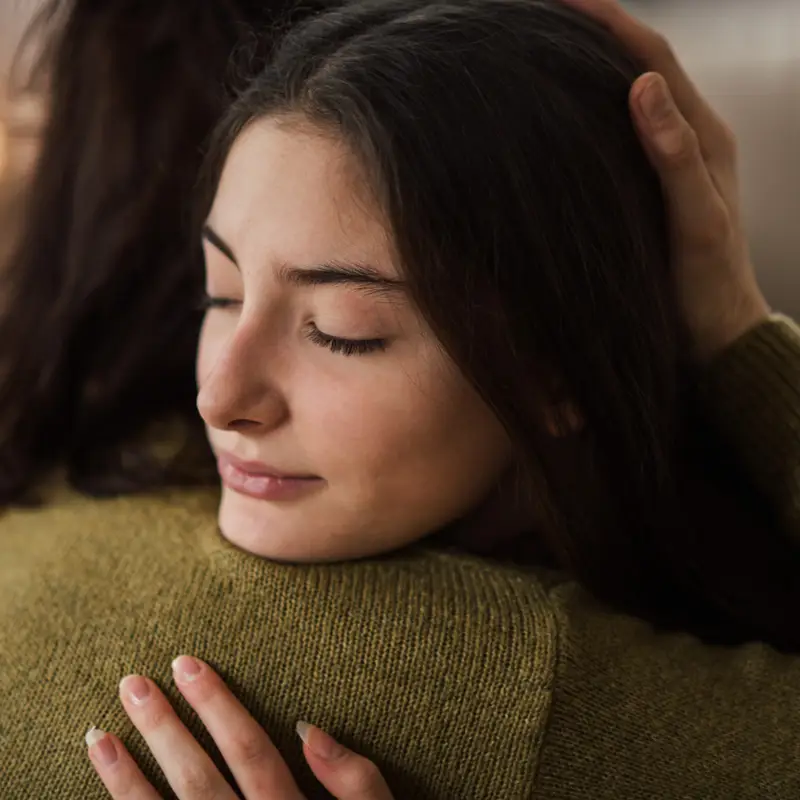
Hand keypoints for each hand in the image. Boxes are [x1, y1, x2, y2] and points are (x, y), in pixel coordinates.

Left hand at [86, 656, 392, 798]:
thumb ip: (354, 780)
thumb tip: (309, 727)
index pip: (249, 752)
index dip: (217, 707)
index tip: (188, 666)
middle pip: (198, 780)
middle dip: (163, 729)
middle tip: (133, 684)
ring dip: (127, 779)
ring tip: (97, 737)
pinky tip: (111, 791)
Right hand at [562, 0, 770, 362]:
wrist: (713, 331)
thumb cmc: (706, 284)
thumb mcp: (696, 221)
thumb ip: (676, 155)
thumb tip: (643, 84)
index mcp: (703, 137)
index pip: (653, 61)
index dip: (612, 23)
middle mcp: (685, 139)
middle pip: (639, 67)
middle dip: (596, 32)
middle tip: (543, 16)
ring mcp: (665, 161)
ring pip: (626, 97)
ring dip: (591, 66)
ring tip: (544, 49)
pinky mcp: (648, 185)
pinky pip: (617, 134)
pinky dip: (590, 110)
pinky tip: (559, 111)